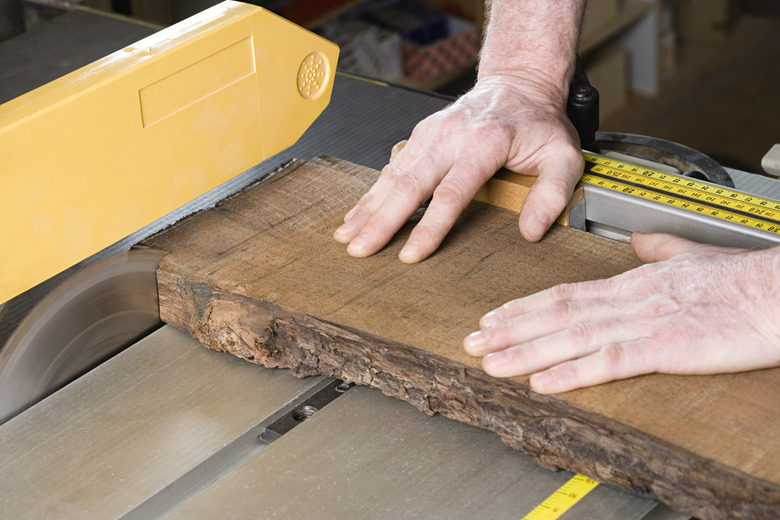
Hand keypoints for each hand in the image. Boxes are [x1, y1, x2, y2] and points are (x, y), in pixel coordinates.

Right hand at [333, 75, 582, 262]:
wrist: (518, 84)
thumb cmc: (538, 123)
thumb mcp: (564, 156)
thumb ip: (553, 194)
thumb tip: (532, 231)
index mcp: (484, 143)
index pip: (450, 192)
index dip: (429, 227)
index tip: (411, 255)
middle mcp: (450, 137)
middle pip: (408, 184)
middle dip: (381, 221)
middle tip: (361, 250)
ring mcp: (431, 134)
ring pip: (392, 175)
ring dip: (368, 208)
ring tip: (348, 236)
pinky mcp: (420, 136)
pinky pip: (391, 167)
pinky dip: (371, 193)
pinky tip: (356, 213)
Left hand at [463, 232, 779, 392]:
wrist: (779, 290)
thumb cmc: (743, 278)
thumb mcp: (691, 258)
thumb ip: (660, 251)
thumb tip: (638, 244)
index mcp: (633, 282)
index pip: (565, 293)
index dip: (525, 307)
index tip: (494, 317)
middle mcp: (628, 299)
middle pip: (556, 313)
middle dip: (510, 329)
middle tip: (473, 341)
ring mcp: (644, 322)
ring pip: (571, 337)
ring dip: (527, 351)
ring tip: (491, 362)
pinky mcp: (666, 346)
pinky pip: (609, 360)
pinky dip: (572, 372)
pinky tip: (544, 383)